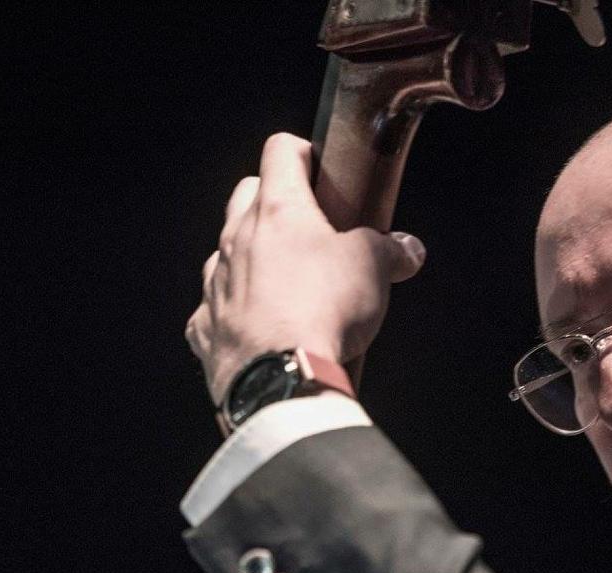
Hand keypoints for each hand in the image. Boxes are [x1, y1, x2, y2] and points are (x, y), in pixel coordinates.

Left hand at [185, 132, 425, 404]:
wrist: (282, 381)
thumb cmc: (325, 312)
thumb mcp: (374, 270)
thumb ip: (389, 252)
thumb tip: (407, 250)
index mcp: (279, 211)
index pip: (281, 151)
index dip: (304, 154)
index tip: (322, 171)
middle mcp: (237, 239)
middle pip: (247, 195)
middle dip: (275, 200)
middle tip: (311, 228)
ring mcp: (216, 284)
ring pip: (226, 252)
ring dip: (253, 258)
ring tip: (287, 284)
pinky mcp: (204, 328)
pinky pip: (215, 310)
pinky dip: (236, 313)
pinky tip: (260, 330)